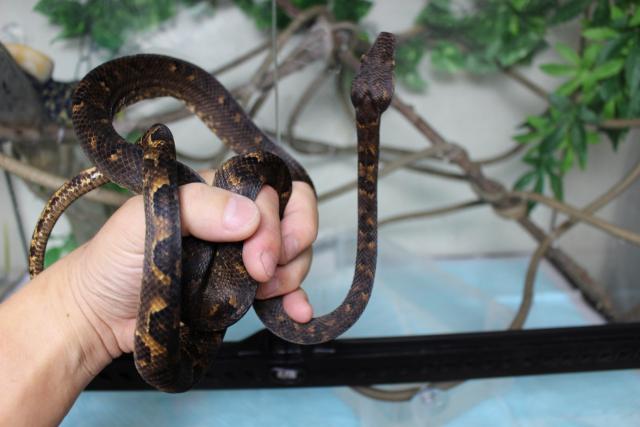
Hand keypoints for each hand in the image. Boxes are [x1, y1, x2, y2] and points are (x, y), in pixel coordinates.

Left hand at [67, 171, 317, 357]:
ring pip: (293, 253)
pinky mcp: (242, 291)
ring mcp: (241, 256)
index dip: (274, 221)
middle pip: (291, 218)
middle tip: (262, 274)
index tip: (256, 256)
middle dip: (288, 246)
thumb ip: (198, 207)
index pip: (269, 191)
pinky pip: (284, 289)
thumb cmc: (114, 258)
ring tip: (263, 293)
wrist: (100, 313)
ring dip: (291, 273)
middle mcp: (235, 220)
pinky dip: (297, 299)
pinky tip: (298, 312)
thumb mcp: (145, 219)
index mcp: (217, 193)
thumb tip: (250, 217)